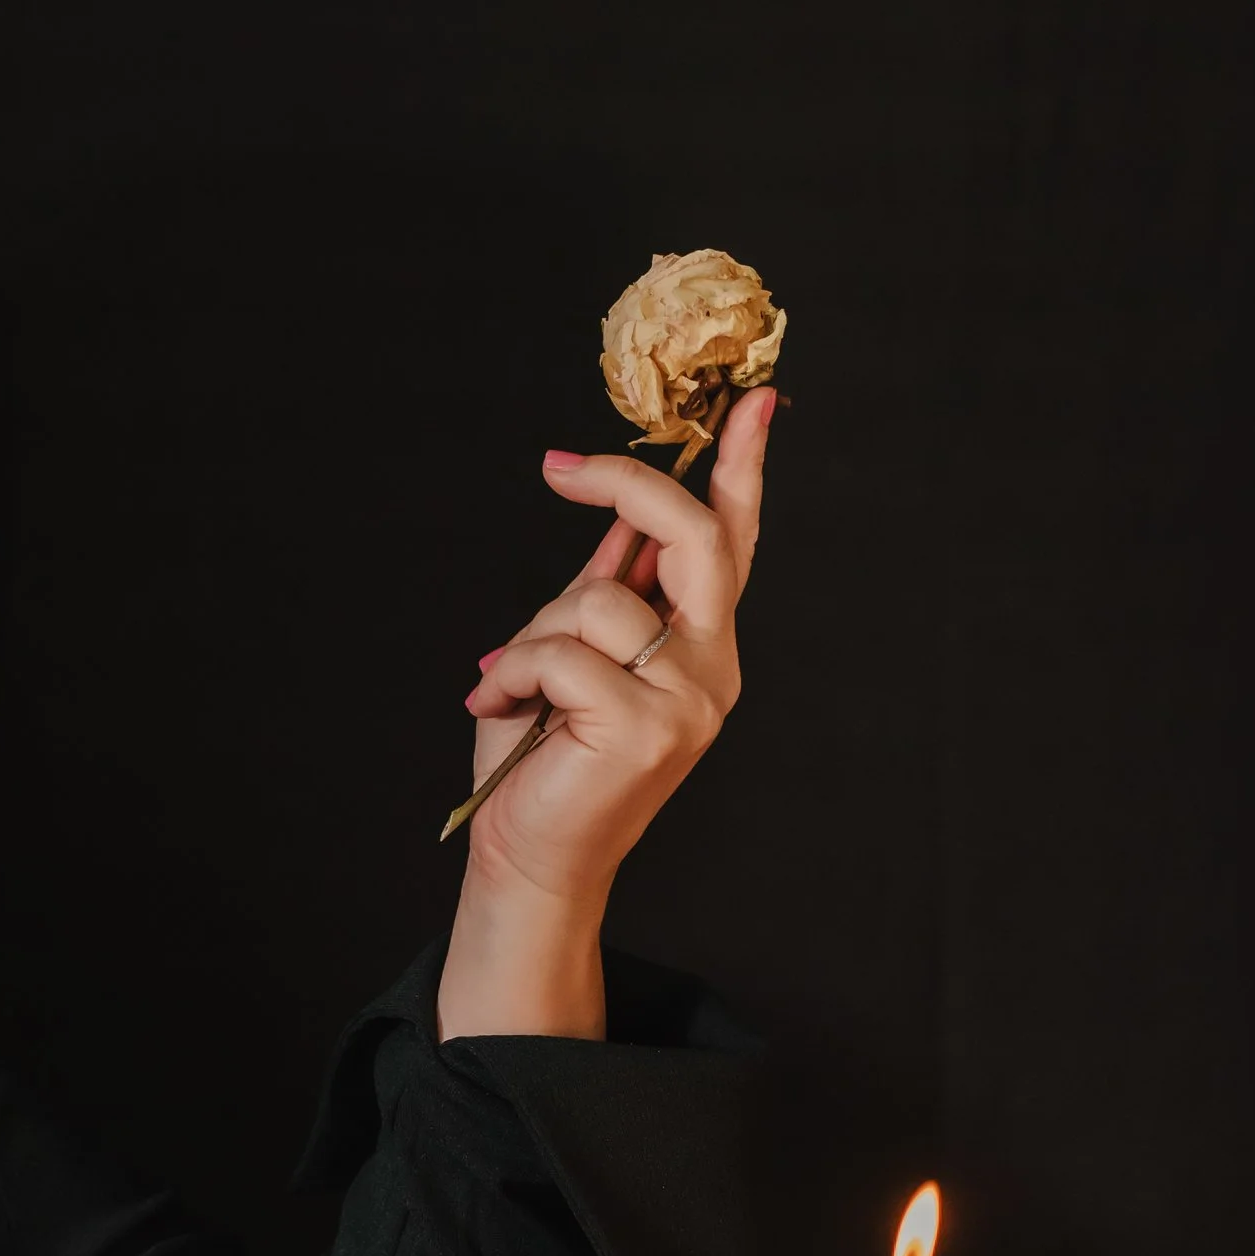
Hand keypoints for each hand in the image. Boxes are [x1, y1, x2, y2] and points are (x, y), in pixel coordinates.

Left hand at [436, 384, 771, 1037]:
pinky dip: (511, 675)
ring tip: (508, 692)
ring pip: (597, 599)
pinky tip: (499, 712)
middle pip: (693, 535)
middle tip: (560, 467)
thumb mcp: (573, 652)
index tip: (755, 398)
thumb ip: (609, 589)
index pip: (733, 542)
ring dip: (528, 638)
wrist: (530, 858)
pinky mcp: (650, 727)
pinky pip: (561, 652)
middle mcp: (713, 666)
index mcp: (703, 643)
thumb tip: (621, 518)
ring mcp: (689, 698)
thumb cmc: (544, 758)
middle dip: (627, 485)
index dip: (743, 467)